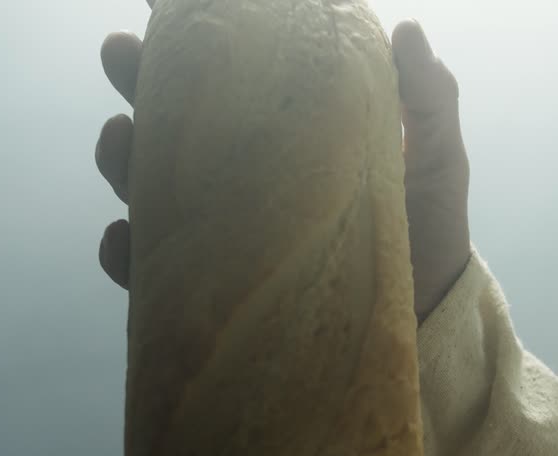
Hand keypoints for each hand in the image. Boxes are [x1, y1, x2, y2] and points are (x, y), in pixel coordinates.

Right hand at [95, 7, 471, 322]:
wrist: (427, 322)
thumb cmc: (428, 232)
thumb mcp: (437, 160)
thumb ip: (428, 99)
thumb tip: (409, 29)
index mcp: (290, 131)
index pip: (233, 74)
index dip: (193, 37)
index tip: (164, 4)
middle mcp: (247, 176)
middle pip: (173, 119)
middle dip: (136, 79)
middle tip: (121, 53)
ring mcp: (226, 233)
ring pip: (150, 186)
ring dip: (120, 158)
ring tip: (120, 138)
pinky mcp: (218, 294)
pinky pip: (154, 275)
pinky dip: (126, 256)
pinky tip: (124, 238)